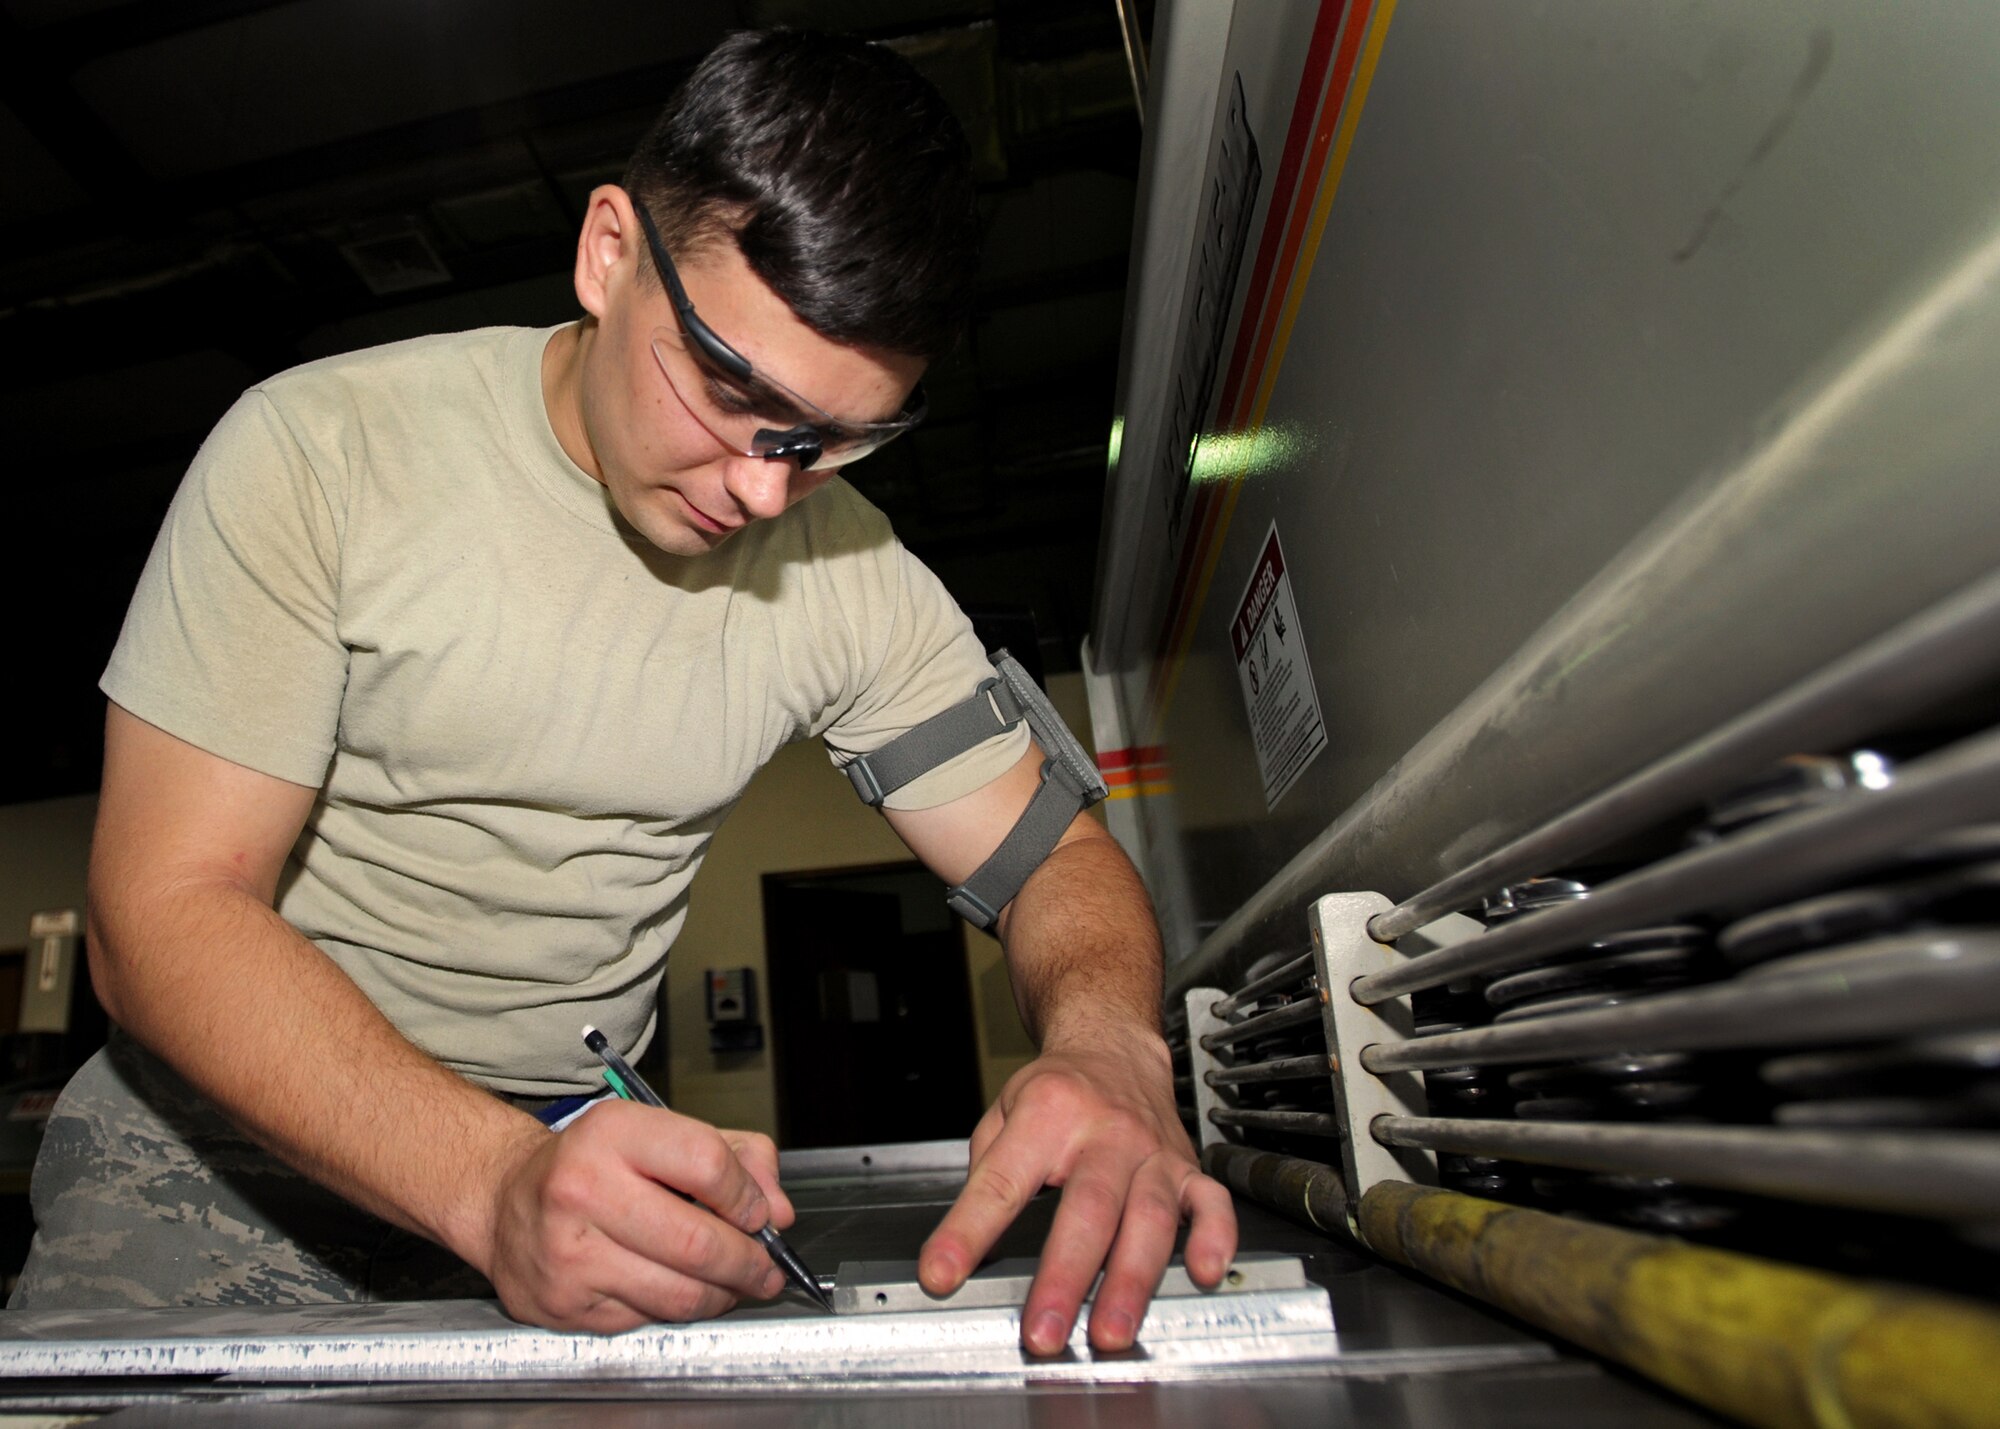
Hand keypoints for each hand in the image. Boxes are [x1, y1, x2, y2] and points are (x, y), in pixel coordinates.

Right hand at [482, 1102, 795, 1331]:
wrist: (504, 1198)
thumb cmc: (594, 1164)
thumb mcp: (662, 1133)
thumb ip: (735, 1157)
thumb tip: (778, 1211)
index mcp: (613, 1133)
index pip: (707, 1164)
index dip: (747, 1196)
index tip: (761, 1214)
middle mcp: (582, 1189)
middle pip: (697, 1241)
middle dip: (749, 1261)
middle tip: (767, 1267)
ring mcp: (568, 1251)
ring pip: (679, 1292)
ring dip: (723, 1294)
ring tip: (736, 1284)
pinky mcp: (562, 1302)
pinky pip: (647, 1318)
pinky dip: (678, 1310)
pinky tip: (682, 1291)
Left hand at [917, 1023, 1236, 1354]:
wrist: (1114, 1047)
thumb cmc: (1057, 1090)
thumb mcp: (1002, 1113)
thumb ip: (985, 1177)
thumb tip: (965, 1250)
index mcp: (1048, 1113)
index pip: (1002, 1182)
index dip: (968, 1232)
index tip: (941, 1275)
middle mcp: (1105, 1132)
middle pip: (1087, 1209)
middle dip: (1064, 1277)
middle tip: (1043, 1332)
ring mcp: (1151, 1152)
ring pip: (1148, 1217)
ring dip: (1130, 1280)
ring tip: (1110, 1332)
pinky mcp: (1186, 1167)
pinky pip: (1211, 1204)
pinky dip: (1214, 1240)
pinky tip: (1205, 1273)